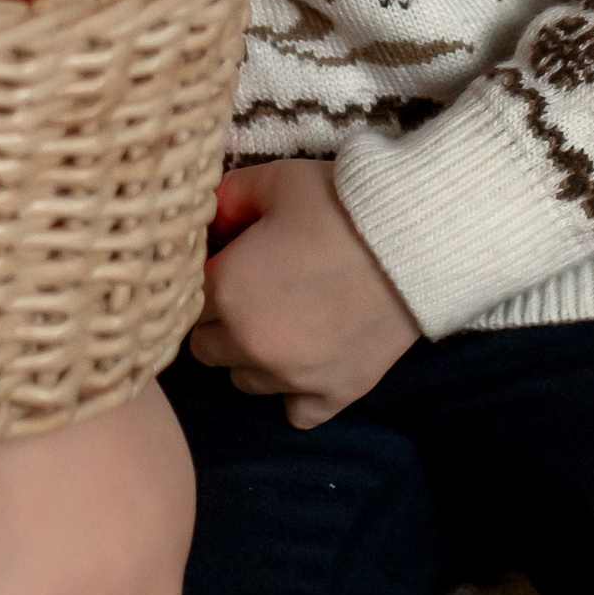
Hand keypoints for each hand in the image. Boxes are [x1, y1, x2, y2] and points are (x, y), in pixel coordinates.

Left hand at [189, 160, 418, 429]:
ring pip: (245, 381)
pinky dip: (295, 392)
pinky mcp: (336, 394)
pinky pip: (296, 413)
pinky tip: (305, 359)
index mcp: (225, 292)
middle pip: (206, 347)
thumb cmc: (336, 204)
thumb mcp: (272, 181)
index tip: (222, 262)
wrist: (410, 240)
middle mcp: (250, 345)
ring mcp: (294, 377)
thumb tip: (209, 217)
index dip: (201, 278)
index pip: (183, 300)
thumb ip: (227, 198)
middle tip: (248, 289)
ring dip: (251, 356)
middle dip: (217, 320)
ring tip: (279, 319)